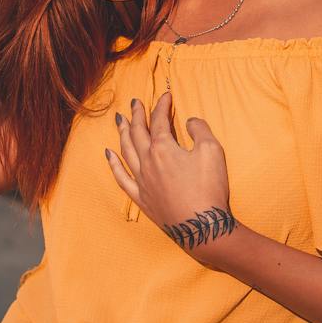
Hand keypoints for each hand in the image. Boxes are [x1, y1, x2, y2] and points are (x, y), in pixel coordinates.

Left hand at [105, 93, 236, 258]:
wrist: (201, 226)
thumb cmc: (208, 187)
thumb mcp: (212, 150)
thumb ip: (199, 129)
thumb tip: (189, 121)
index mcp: (163, 148)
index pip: (159, 120)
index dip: (161, 105)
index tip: (165, 96)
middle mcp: (147, 161)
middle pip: (138, 132)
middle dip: (136, 115)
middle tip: (134, 103)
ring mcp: (141, 180)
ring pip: (126, 151)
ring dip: (122, 133)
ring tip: (120, 121)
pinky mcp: (141, 198)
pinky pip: (121, 177)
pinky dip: (114, 164)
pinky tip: (109, 155)